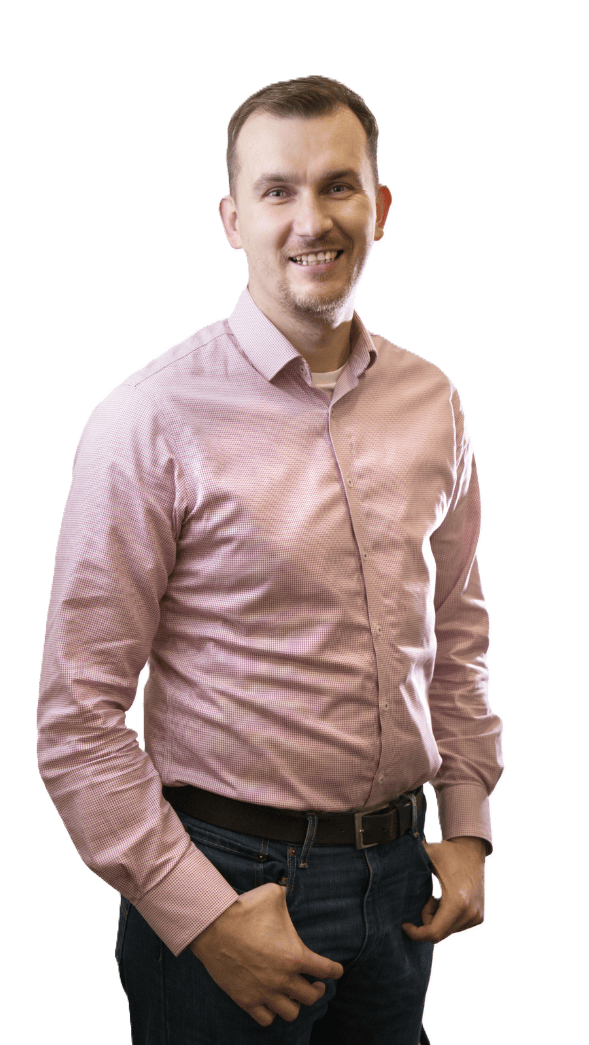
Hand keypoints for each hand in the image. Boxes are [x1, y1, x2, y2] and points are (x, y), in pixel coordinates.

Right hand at [190, 882, 343, 1026]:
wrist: (214, 926)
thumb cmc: (245, 908)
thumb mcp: (274, 895)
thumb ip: (287, 896)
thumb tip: (288, 888)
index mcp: (296, 955)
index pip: (327, 970)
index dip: (335, 971)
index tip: (336, 971)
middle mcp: (284, 978)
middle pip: (311, 996)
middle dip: (317, 989)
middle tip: (315, 983)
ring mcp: (265, 992)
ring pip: (291, 1012)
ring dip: (295, 1004)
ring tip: (293, 994)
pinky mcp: (246, 1000)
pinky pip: (266, 1019)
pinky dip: (272, 1013)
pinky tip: (271, 1002)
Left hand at [402, 836, 486, 944]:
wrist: (472, 848)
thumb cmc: (448, 851)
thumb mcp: (427, 853)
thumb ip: (407, 859)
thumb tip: (386, 861)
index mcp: (457, 902)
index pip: (433, 933)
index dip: (416, 933)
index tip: (405, 924)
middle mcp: (470, 914)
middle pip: (439, 934)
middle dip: (427, 920)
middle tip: (429, 898)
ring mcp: (476, 917)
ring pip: (447, 931)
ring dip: (437, 918)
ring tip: (439, 896)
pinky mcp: (479, 917)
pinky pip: (456, 927)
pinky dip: (447, 918)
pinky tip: (448, 900)